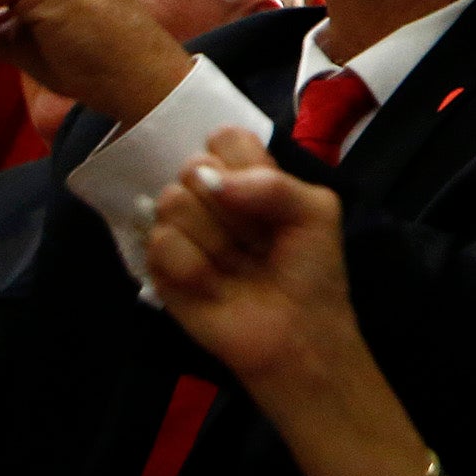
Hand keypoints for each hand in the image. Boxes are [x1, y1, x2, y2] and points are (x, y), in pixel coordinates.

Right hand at [145, 130, 357, 392]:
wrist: (298, 337)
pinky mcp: (159, 269)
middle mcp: (206, 197)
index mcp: (244, 176)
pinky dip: (197, 268)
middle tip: (258, 240)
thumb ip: (273, 183)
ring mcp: (180, 232)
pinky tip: (216, 287)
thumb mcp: (316, 211)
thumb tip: (213, 182)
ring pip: (173, 202)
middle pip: (192, 167)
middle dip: (234, 209)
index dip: (242, 165)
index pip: (223, 138)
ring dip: (218, 241)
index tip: (267, 197)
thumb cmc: (311, 271)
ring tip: (239, 265)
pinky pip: (162, 245)